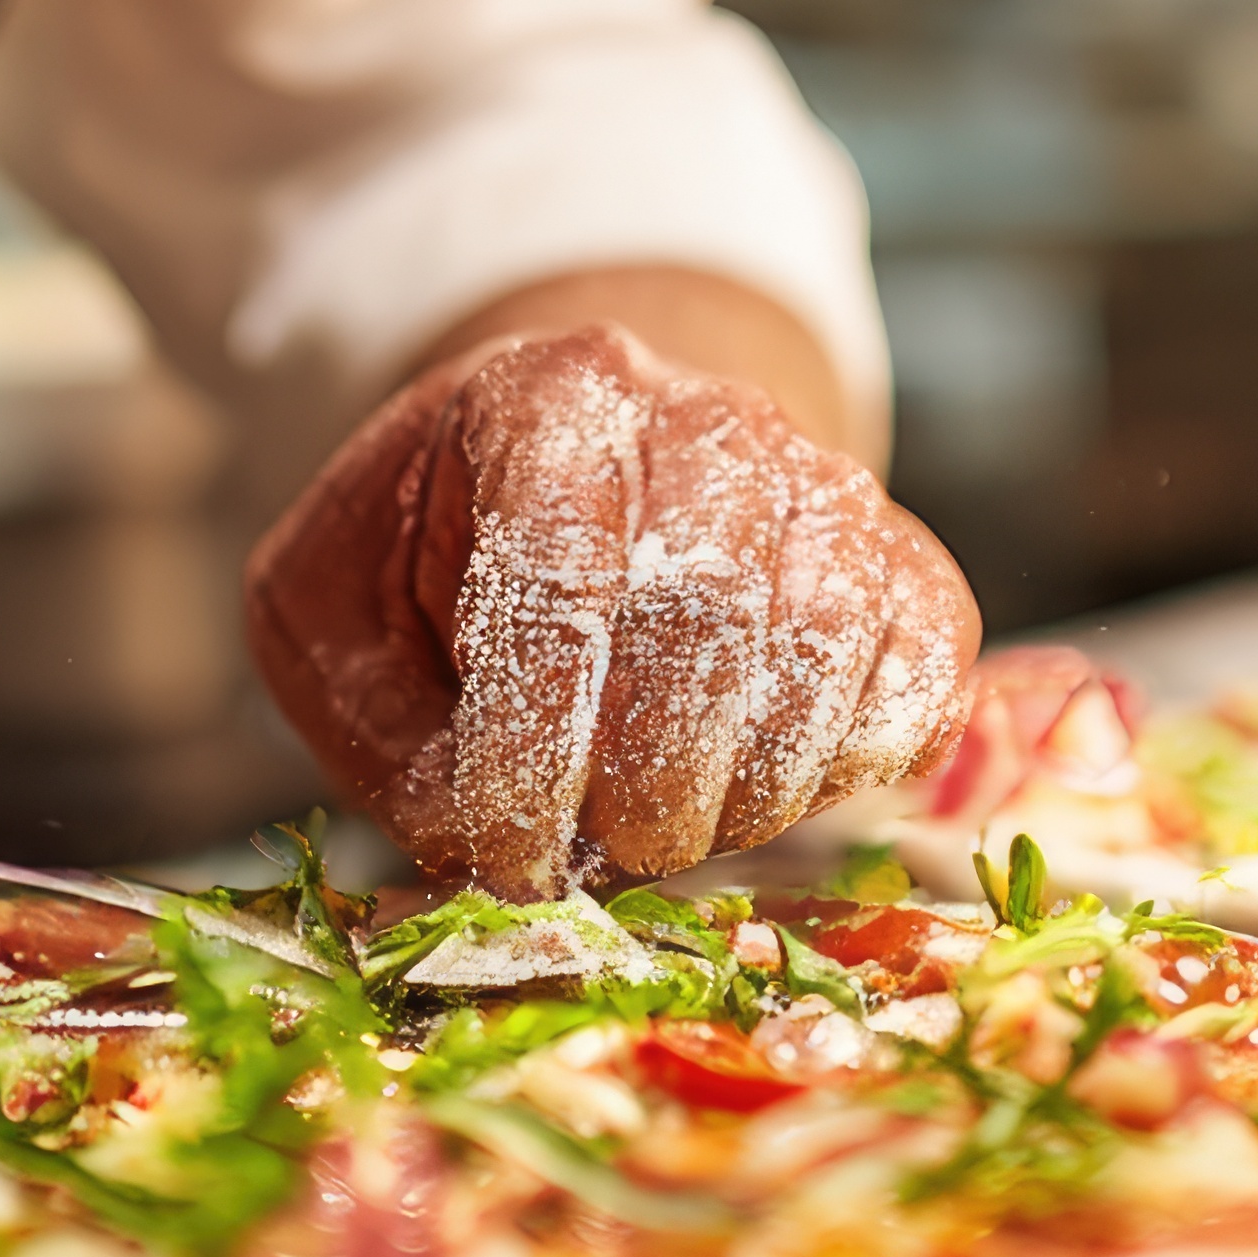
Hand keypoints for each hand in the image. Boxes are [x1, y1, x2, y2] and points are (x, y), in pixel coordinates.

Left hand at [244, 326, 980, 894]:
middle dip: (648, 783)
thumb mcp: (334, 615)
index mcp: (547, 398)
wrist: (584, 475)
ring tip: (669, 836)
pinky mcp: (905, 560)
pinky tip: (768, 793)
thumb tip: (475, 843)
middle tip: (601, 858)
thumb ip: (378, 729)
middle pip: (707, 613)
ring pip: (824, 648)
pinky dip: (856, 766)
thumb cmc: (437, 555)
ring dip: (747, 791)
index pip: (560, 573)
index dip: (538, 740)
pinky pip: (923, 672)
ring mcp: (824, 481)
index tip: (511, 852)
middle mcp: (707, 416)